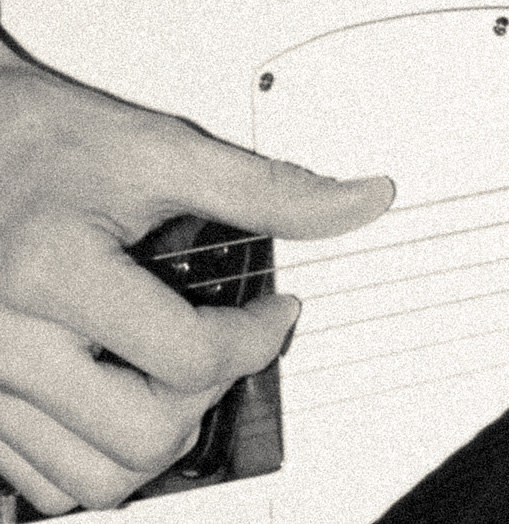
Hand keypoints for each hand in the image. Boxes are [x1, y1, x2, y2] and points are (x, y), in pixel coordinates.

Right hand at [0, 40, 392, 512]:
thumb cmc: (54, 140)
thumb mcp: (164, 149)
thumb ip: (266, 188)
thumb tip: (360, 201)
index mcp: (55, 274)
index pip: (187, 357)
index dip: (258, 337)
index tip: (277, 309)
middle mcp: (8, 342)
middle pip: (143, 436)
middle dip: (212, 397)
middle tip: (231, 345)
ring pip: (92, 479)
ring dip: (159, 439)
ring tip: (185, 374)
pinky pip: (42, 482)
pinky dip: (99, 457)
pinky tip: (128, 397)